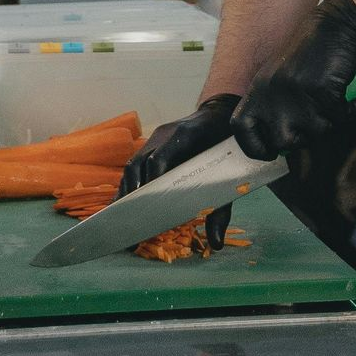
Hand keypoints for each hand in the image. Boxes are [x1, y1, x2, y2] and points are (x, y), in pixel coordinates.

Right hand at [117, 92, 238, 250]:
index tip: (146, 205)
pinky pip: (136, 162)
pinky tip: (125, 202)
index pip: (159, 158)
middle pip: (140, 162)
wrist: (221, 112)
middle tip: (130, 219)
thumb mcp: (231, 174)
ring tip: (124, 215)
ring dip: (128, 189)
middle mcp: (166, 133)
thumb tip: (216, 243)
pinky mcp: (153, 142)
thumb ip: (221, 209)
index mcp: (186, 135)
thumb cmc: (228, 145)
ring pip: (134, 163)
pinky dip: (130, 183)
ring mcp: (157, 136)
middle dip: (133, 192)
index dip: (150, 181)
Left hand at [231, 0, 355, 162]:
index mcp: (259, 87)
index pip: (241, 128)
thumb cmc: (312, 48)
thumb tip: (277, 141)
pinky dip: (348, 111)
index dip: (254, 146)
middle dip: (303, 137)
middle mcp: (273, 93)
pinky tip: (349, 98)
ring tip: (333, 103)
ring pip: (313, 135)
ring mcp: (297, 93)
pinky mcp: (323, 92)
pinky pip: (338, 119)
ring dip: (327, 123)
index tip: (269, 152)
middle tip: (317, 119)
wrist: (337, 22)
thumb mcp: (280, 74)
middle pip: (283, 141)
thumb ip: (273, 102)